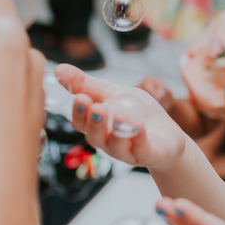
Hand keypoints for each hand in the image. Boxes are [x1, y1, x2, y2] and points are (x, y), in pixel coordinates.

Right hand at [58, 66, 188, 171]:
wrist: (167, 134)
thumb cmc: (137, 112)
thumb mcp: (113, 93)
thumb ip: (86, 84)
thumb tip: (58, 69)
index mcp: (97, 126)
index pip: (82, 123)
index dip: (80, 112)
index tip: (81, 97)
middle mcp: (108, 142)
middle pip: (95, 137)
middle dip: (95, 122)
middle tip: (97, 107)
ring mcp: (127, 151)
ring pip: (116, 146)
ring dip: (117, 130)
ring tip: (121, 116)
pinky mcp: (147, 155)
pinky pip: (140, 150)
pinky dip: (138, 138)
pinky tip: (138, 125)